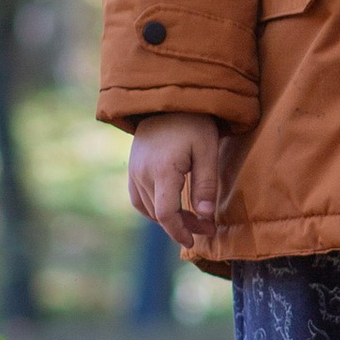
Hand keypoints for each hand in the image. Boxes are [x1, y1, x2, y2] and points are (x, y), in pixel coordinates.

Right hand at [128, 113, 224, 253]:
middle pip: (159, 213)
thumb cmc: (193, 122)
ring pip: (148, 208)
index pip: (166, 213)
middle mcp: (142, 174)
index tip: (195, 241)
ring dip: (169, 219)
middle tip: (208, 227)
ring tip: (193, 219)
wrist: (167, 99)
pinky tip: (172, 208)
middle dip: (183, 226)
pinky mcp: (132, 168)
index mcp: (162, 171)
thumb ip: (206, 184)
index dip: (180, 231)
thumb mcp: (207, 150)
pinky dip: (154, 208)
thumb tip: (206, 217)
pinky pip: (139, 198)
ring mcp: (134, 171)